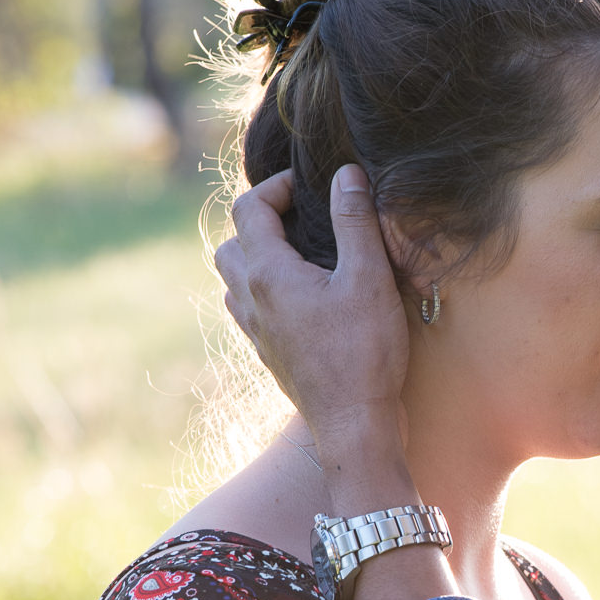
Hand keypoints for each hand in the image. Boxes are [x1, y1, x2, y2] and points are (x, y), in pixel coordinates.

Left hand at [215, 166, 411, 463]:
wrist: (353, 423)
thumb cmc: (364, 352)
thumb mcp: (369, 278)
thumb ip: (355, 222)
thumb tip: (346, 175)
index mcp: (268, 273)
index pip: (249, 208)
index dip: (276, 186)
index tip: (308, 187)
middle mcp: (251, 299)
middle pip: (231, 242)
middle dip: (260, 221)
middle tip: (300, 220)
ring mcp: (255, 330)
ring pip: (233, 278)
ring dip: (255, 257)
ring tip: (297, 256)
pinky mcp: (268, 353)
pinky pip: (247, 309)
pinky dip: (262, 291)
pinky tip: (297, 298)